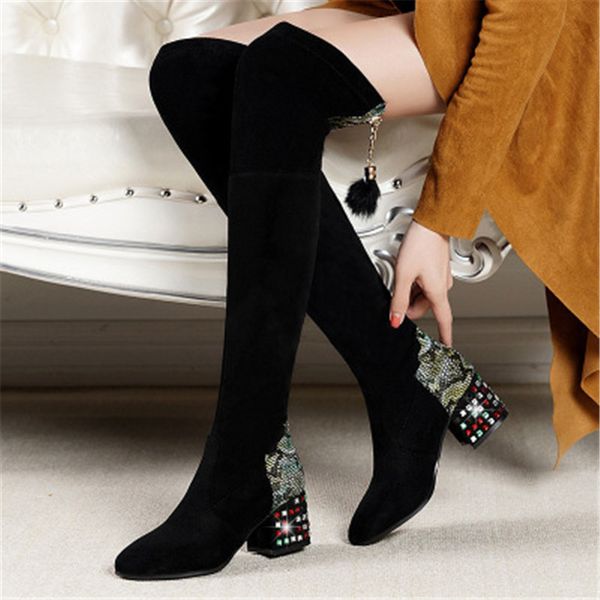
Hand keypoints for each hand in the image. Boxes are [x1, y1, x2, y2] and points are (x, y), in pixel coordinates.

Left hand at [389, 219, 453, 345]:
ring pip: (424, 295)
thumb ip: (399, 300)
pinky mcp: (437, 268)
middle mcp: (443, 286)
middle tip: (397, 292)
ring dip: (412, 291)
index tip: (445, 345)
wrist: (432, 222)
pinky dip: (415, 282)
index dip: (444, 335)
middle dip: (410, 304)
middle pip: (425, 307)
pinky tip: (408, 271)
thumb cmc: (421, 244)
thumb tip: (396, 320)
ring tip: (403, 275)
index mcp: (438, 292)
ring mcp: (441, 277)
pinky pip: (425, 283)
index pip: (444, 320)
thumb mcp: (404, 275)